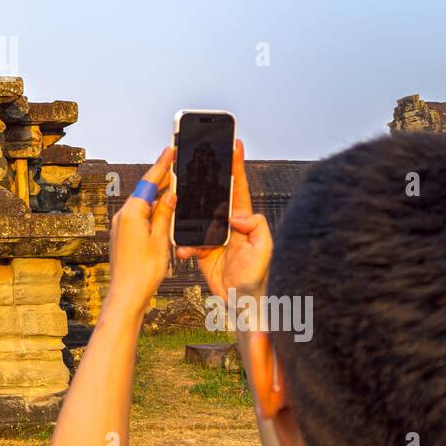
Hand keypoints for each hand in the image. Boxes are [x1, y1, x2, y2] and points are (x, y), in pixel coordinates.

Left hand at [107, 147, 176, 315]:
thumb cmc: (143, 272)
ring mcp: (121, 226)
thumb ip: (165, 214)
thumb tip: (170, 194)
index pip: (149, 182)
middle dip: (161, 179)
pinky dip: (153, 212)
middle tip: (176, 165)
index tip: (169, 150)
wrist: (127, 295)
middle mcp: (123, 216)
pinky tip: (164, 213)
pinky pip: (140, 217)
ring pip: (144, 205)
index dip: (162, 165)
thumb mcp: (160, 239)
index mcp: (131, 213)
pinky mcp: (124, 236)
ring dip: (159, 197)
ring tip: (175, 187)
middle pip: (146, 192)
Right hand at [175, 139, 272, 299]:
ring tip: (181, 211)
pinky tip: (185, 250)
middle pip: (213, 194)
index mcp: (244, 219)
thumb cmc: (257, 277)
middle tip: (196, 162)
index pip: (239, 187)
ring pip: (195, 216)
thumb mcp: (265, 249)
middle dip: (205, 179)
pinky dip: (183, 244)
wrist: (241, 301)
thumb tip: (236, 214)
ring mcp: (213, 235)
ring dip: (187, 216)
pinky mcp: (202, 249)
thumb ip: (256, 226)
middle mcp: (228, 223)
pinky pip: (187, 240)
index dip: (237, 165)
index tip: (234, 144)